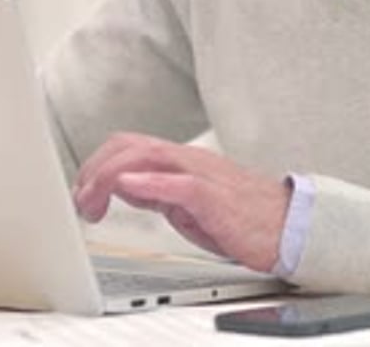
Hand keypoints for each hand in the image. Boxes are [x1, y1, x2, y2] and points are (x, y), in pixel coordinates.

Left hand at [73, 132, 291, 272]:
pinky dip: (150, 181)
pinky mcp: (214, 196)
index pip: (129, 145)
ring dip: (111, 175)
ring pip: (148, 156)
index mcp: (180, 160)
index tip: (83, 192)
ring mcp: (201, 174)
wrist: (287, 224)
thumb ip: (157, 191)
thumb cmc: (242, 216)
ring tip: (93, 197)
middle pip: (131, 145)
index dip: (97, 164)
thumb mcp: (187, 203)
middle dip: (95, 169)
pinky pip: (179, 183)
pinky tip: (131, 187)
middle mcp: (188, 159)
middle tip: (82, 200)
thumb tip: (124, 186)